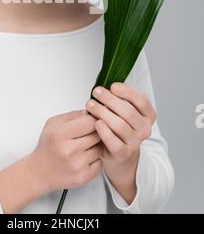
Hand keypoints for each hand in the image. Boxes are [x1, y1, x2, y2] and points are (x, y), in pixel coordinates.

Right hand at [30, 109, 104, 194]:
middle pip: (97, 134)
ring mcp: (77, 165)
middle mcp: (68, 150)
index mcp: (60, 134)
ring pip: (100, 148)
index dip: (93, 119)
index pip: (90, 122)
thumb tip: (92, 112)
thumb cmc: (47, 146)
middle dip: (95, 132)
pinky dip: (95, 159)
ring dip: (95, 146)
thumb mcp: (54, 124)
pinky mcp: (83, 177)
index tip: (91, 120)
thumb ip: (74, 115)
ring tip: (84, 146)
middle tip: (87, 134)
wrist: (39, 172)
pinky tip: (85, 158)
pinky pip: (100, 163)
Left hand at [84, 82, 156, 203]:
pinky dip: (104, 131)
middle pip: (128, 111)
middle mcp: (145, 129)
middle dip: (110, 99)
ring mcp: (135, 142)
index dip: (127, 91)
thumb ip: (117, 98)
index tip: (112, 86)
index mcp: (148, 115)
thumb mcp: (121, 109)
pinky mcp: (123, 153)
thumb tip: (104, 88)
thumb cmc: (117, 124)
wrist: (118, 151)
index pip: (142, 100)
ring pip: (120, 125)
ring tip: (90, 105)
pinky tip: (96, 123)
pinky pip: (113, 141)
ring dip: (102, 112)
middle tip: (96, 92)